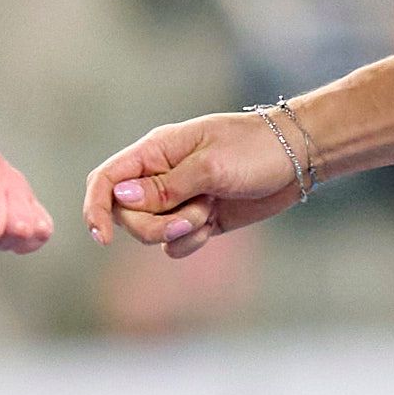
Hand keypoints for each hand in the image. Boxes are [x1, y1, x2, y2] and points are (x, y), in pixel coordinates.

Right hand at [82, 110, 306, 255]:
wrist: (298, 157)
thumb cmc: (255, 149)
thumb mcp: (210, 166)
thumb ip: (165, 186)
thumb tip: (121, 197)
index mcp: (155, 152)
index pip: (107, 180)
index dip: (96, 208)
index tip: (102, 237)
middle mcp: (160, 175)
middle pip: (127, 215)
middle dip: (154, 226)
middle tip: (193, 217)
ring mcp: (178, 199)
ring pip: (150, 232)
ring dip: (178, 232)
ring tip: (209, 214)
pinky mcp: (197, 218)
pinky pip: (174, 244)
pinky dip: (191, 242)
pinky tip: (214, 225)